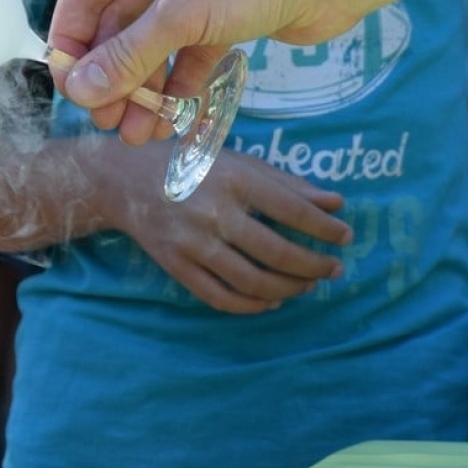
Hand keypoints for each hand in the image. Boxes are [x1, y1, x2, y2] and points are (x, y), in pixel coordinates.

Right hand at [47, 0, 347, 142]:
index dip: (72, 43)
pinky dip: (175, 88)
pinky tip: (167, 124)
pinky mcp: (217, 15)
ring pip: (149, 46)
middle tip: (104, 122)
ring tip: (135, 136)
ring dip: (142, 90)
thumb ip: (128, 56)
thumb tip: (78, 91)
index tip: (66, 90)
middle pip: (116, 25)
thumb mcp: (183, 14)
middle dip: (112, 77)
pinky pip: (183, 55)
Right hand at [100, 145, 350, 312]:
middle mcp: (213, 212)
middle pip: (276, 251)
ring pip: (253, 281)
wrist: (123, 179)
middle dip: (314, 264)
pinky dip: (251, 305)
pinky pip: (221, 297)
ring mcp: (192, 243)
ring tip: (307, 284)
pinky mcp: (176, 266)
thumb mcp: (237, 161)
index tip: (345, 236)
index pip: (291, 209)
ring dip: (289, 288)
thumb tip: (335, 203)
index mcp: (232, 179)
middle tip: (333, 268)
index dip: (324, 228)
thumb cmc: (190, 164)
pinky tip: (271, 300)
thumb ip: (286, 183)